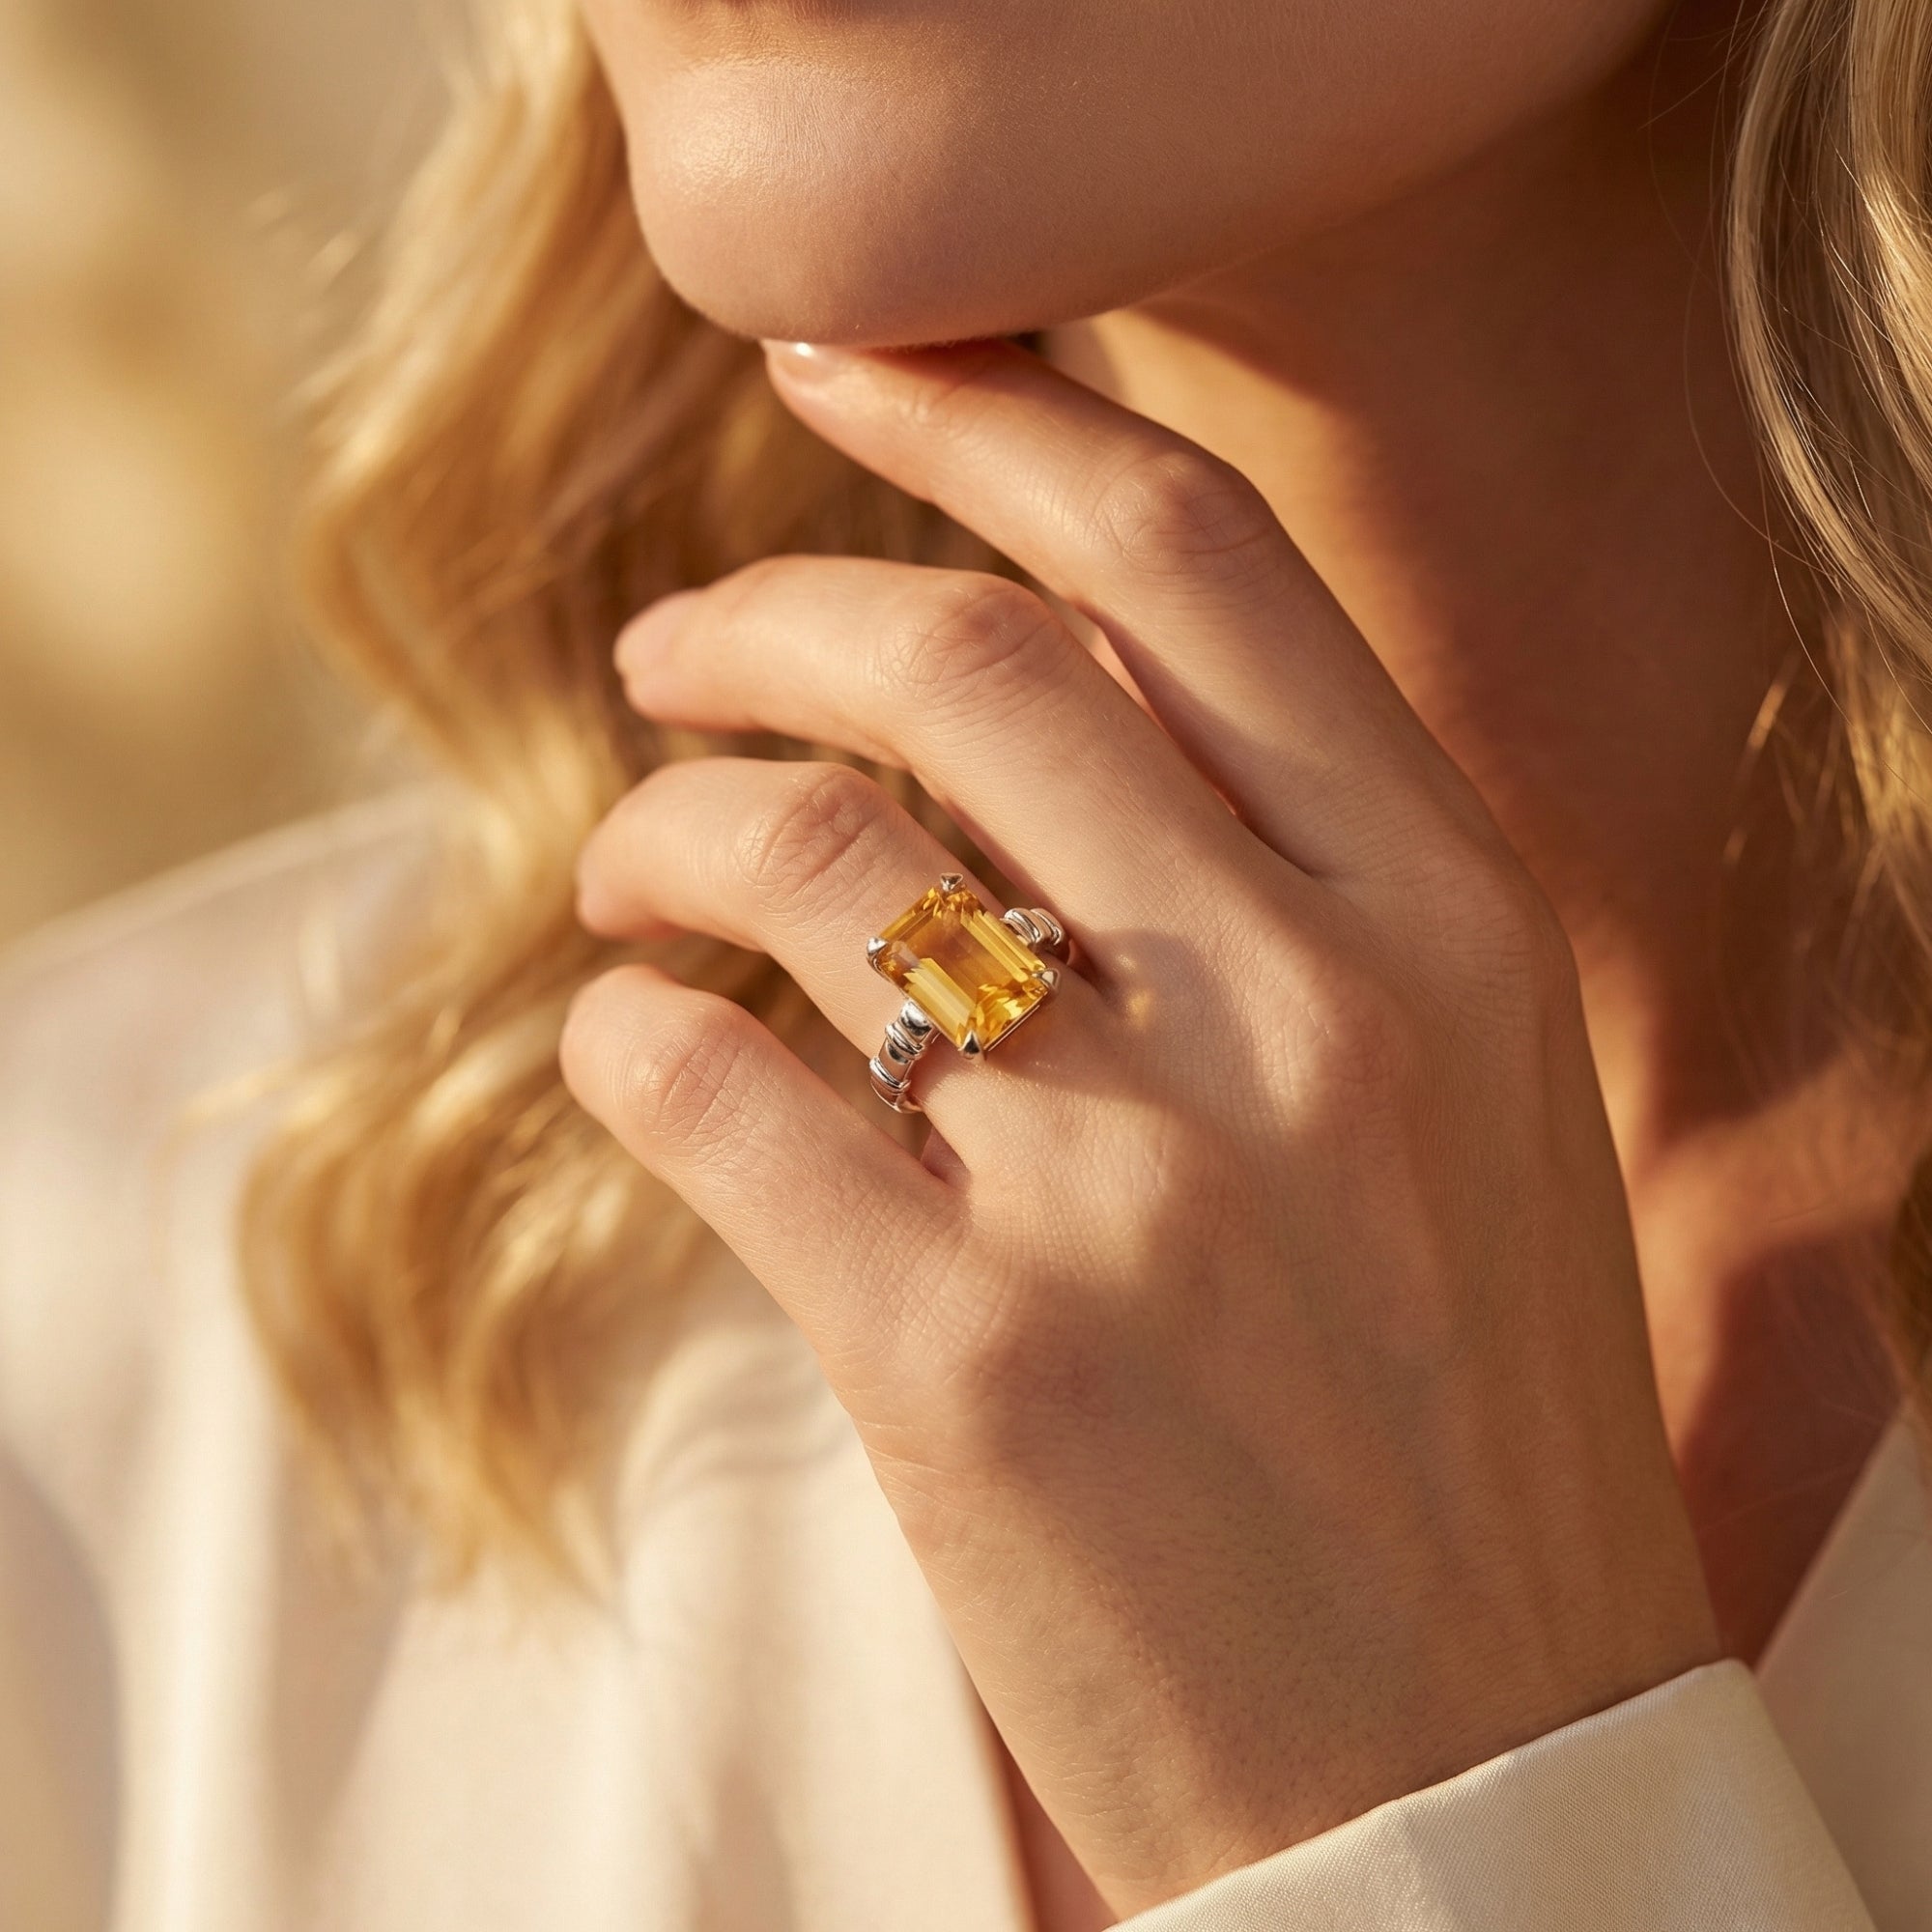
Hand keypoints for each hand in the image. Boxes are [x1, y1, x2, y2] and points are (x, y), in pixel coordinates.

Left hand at [561, 340, 1719, 1914]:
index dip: (990, 419)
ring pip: (805, 853)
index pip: (1189, 552)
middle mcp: (1309, 1005)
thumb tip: (1020, 713)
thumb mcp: (1451, 1095)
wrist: (1479, 1764)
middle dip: (773, 612)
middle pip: (965, 657)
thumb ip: (1282, 882)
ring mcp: (1138, 1183)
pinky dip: (624, 1032)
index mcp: (1448, 914)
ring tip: (630, 862)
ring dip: (667, 821)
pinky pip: (707, 1089)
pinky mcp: (968, 1359)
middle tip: (675, 650)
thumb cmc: (1457, 1414)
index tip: (843, 376)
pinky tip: (630, 1046)